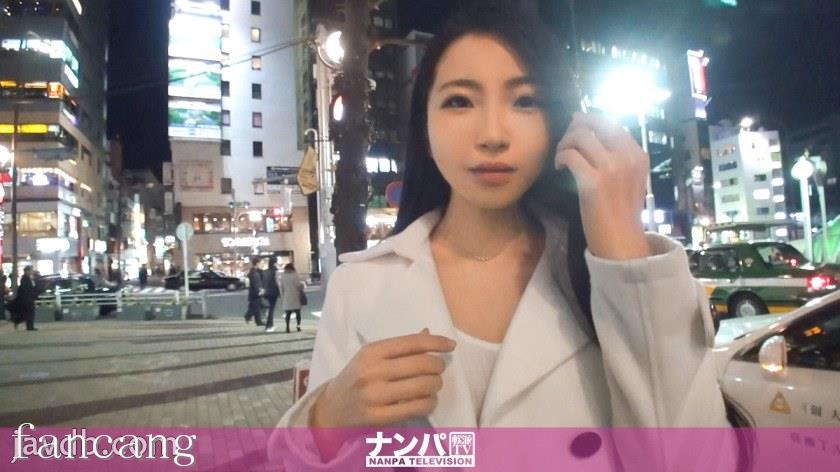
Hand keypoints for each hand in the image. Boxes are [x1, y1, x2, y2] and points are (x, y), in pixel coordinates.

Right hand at [311, 328, 454, 426]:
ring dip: (436, 385)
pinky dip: (429, 402)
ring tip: (433, 385)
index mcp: (371, 351)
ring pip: (423, 386)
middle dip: (438, 366)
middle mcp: (372, 371)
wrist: (331, 408)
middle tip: (438, 369)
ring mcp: (375, 395)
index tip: (450, 345)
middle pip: (422, 364)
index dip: (436, 343)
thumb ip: (399, 348)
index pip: (412, 343)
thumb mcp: (371, 357)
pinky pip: (417, 407)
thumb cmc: (356, 378)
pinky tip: (427, 400)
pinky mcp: (379, 416)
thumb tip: (428, 333)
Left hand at [555, 112, 650, 259]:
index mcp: (638, 155)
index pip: (612, 123)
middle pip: (595, 123)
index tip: (578, 126)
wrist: (621, 240)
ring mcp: (611, 168)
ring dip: (565, 142)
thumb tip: (594, 135)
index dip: (591, 121)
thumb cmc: (622, 212)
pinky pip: (570, 155)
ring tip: (562, 156)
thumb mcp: (631, 178)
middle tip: (566, 139)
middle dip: (576, 126)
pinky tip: (559, 166)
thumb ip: (620, 157)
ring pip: (580, 136)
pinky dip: (560, 157)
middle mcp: (627, 157)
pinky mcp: (593, 182)